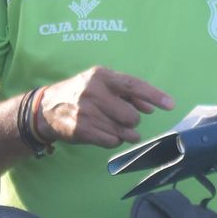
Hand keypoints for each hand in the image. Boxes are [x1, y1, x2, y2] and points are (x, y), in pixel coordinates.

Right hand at [37, 66, 173, 148]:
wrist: (46, 108)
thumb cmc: (80, 94)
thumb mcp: (101, 84)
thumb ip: (127, 93)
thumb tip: (151, 106)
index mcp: (101, 76)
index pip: (133, 85)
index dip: (154, 95)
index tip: (170, 104)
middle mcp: (93, 92)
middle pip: (131, 115)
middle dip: (132, 120)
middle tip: (124, 119)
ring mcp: (86, 112)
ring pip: (123, 131)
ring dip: (125, 133)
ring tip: (116, 128)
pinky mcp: (81, 130)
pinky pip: (111, 141)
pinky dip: (113, 140)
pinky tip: (104, 133)